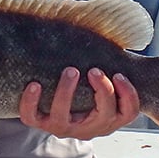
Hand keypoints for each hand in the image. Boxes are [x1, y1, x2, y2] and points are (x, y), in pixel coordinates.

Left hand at [19, 67, 139, 140]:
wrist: (56, 107)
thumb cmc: (89, 86)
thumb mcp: (106, 80)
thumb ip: (114, 67)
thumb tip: (123, 29)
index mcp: (110, 118)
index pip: (128, 113)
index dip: (128, 95)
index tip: (119, 74)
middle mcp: (89, 128)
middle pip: (103, 116)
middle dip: (102, 91)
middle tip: (94, 70)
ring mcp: (64, 128)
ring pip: (63, 120)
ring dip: (66, 94)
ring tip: (70, 71)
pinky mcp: (41, 124)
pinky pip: (31, 119)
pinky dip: (30, 102)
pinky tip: (34, 84)